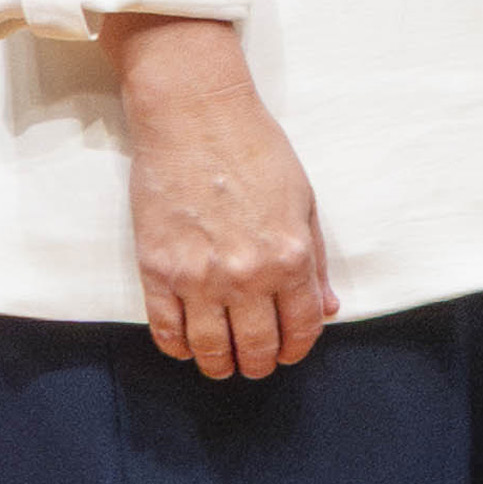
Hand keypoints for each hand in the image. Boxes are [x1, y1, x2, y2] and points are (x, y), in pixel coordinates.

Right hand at [106, 16, 331, 378]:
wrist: (196, 118)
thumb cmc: (256, 151)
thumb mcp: (305, 202)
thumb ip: (316, 262)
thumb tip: (325, 308)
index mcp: (291, 256)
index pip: (301, 326)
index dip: (297, 347)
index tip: (290, 352)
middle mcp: (247, 274)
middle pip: (256, 345)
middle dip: (259, 363)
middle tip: (256, 365)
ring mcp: (198, 276)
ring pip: (210, 347)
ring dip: (219, 364)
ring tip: (222, 364)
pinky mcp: (157, 270)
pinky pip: (166, 329)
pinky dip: (178, 347)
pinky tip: (187, 347)